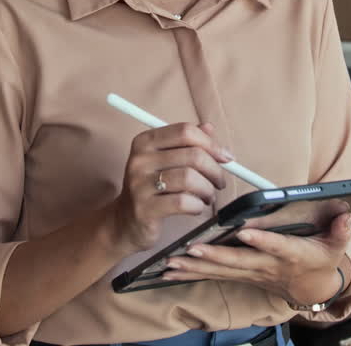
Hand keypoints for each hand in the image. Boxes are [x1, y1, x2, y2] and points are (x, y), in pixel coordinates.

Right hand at [109, 122, 231, 253]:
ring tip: (207, 196)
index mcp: (145, 141)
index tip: (225, 158)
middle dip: (215, 170)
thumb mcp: (165, 161)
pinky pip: (183, 202)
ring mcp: (140, 184)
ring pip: (190, 179)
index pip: (185, 132)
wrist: (125, 221)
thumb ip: (187, 143)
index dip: (211, 144)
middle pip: (193, 155)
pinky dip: (197, 206)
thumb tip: (209, 128)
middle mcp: (140, 159)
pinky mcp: (145, 208)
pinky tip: (195, 208)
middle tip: (219, 182)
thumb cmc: (152, 188)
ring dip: (208, 190)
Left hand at [162, 204, 350, 305]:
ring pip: (220, 270)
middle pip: (239, 261)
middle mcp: (266, 265)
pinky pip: (212, 274)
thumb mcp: (336, 245)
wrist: (310, 287)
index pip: (277, 246)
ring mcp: (250, 272)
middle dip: (215, 256)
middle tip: (192, 249)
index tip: (245, 231)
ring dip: (195, 267)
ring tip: (172, 261)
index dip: (262, 240)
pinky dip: (191, 272)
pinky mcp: (239, 274)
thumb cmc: (320, 259)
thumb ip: (339, 230)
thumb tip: (345, 215)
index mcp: (291, 254)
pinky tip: (169, 268)